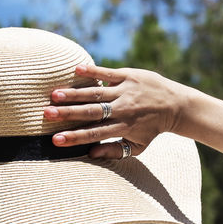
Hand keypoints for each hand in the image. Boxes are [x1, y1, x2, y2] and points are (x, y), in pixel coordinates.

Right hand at [42, 64, 187, 158]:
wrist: (175, 105)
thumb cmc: (152, 129)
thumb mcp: (138, 146)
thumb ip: (115, 151)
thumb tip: (91, 154)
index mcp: (124, 128)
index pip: (95, 134)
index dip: (75, 137)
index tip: (56, 140)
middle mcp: (124, 109)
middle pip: (92, 112)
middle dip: (68, 114)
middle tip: (47, 114)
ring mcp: (126, 91)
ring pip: (96, 93)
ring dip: (74, 93)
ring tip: (54, 94)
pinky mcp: (129, 75)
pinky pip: (108, 73)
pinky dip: (93, 71)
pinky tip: (75, 69)